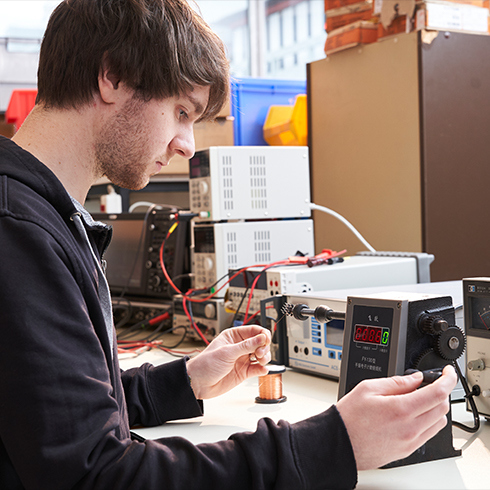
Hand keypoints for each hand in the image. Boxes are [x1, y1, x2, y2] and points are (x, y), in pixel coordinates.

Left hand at [185, 325, 270, 399]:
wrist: (198, 383)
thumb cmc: (206, 364)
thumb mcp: (227, 352)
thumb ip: (246, 346)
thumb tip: (261, 338)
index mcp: (234, 336)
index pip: (254, 330)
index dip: (262, 334)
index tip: (266, 340)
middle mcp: (240, 347)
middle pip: (260, 343)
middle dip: (264, 347)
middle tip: (260, 354)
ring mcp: (242, 359)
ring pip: (261, 355)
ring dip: (265, 358)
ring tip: (261, 361)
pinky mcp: (244, 372)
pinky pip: (258, 369)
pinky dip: (262, 369)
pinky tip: (261, 370)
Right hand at [336, 364, 457, 470]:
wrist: (339, 444)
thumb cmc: (348, 417)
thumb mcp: (367, 388)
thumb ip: (396, 382)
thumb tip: (415, 378)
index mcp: (400, 409)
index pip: (438, 393)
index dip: (448, 379)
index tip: (447, 372)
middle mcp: (410, 428)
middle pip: (442, 407)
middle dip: (441, 391)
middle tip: (429, 383)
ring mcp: (410, 442)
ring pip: (439, 422)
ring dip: (436, 407)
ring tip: (419, 399)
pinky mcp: (407, 450)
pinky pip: (428, 434)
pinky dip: (428, 421)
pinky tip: (413, 414)